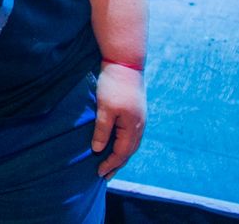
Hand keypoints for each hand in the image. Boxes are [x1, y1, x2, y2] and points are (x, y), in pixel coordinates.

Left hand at [92, 61, 145, 178]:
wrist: (125, 62)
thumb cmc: (114, 85)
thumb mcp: (105, 108)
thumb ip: (102, 130)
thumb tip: (98, 150)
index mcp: (133, 127)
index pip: (122, 153)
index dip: (111, 164)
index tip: (99, 173)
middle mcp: (139, 125)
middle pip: (129, 151)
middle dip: (117, 164)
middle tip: (105, 175)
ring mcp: (139, 118)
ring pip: (131, 143)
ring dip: (121, 155)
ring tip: (111, 163)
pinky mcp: (136, 111)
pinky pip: (131, 134)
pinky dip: (123, 143)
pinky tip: (116, 143)